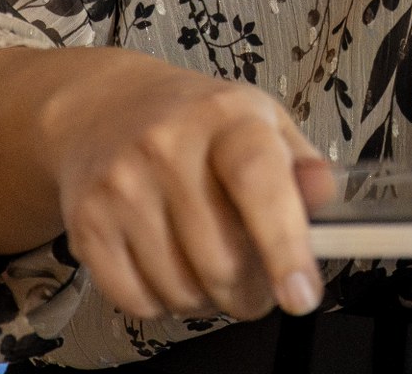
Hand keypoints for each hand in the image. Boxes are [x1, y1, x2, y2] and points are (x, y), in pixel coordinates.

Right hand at [36, 52, 335, 322]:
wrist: (104, 108)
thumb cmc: (199, 123)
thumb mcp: (263, 122)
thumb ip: (301, 166)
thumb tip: (324, 197)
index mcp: (225, 116)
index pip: (258, 182)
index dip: (284, 246)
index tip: (301, 294)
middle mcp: (167, 146)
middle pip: (220, 259)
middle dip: (249, 290)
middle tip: (256, 281)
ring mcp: (121, 186)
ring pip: (180, 290)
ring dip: (207, 299)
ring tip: (208, 264)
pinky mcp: (87, 224)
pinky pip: (138, 301)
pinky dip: (163, 303)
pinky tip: (169, 266)